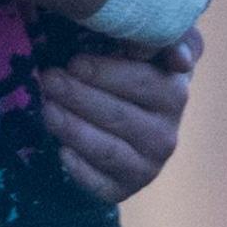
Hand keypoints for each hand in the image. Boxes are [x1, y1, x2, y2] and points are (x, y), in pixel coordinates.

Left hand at [41, 31, 196, 201]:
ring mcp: (147, 166)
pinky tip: (61, 151)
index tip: (74, 62)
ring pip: (106, 149)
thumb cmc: (128, 74)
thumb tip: (179, 56)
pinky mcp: (123, 189)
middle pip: (118, 116)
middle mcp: (166, 135)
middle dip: (78, 95)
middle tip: (48, 78)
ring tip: (46, 108)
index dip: (106, 73)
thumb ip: (165, 38)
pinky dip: (79, 168)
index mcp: (174, 94)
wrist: (122, 126)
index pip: (142, 83)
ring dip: (72, 128)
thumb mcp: (148, 48)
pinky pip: (99, 184)